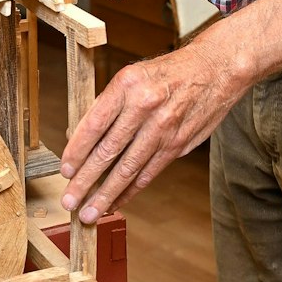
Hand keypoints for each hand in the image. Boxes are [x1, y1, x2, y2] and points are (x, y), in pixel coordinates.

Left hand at [59, 40, 246, 221]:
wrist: (216, 69)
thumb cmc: (169, 72)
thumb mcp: (134, 75)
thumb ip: (107, 105)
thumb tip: (78, 137)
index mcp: (127, 85)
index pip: (94, 124)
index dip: (76, 151)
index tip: (65, 171)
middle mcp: (145, 106)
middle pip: (108, 151)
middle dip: (85, 181)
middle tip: (69, 201)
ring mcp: (164, 128)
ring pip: (128, 168)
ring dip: (106, 194)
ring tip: (90, 212)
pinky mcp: (178, 144)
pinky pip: (149, 173)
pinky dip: (131, 190)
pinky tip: (116, 201)